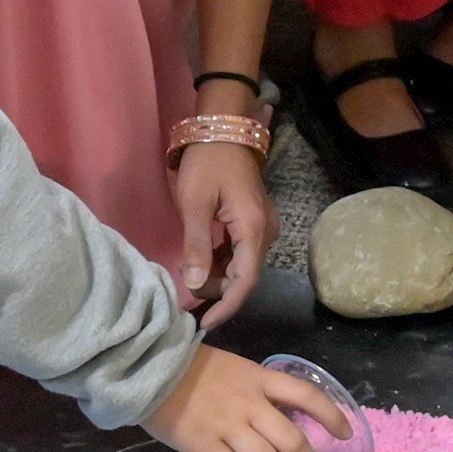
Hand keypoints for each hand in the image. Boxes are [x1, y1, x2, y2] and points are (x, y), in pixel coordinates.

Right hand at [144, 344, 351, 451]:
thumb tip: (277, 423)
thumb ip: (257, 392)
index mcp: (261, 379)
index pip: (307, 395)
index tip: (347, 433)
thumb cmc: (192, 369)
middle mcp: (251, 404)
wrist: (150, 369)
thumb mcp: (235, 369)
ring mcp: (228, 425)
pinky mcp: (205, 444)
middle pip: (293, 441)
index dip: (331, 415)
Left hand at [174, 137, 272, 330]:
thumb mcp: (194, 204)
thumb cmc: (207, 162)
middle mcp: (265, 231)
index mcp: (253, 229)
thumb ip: (196, 245)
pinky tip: (200, 261)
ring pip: (243, 265)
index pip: (246, 280)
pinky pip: (241, 252)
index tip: (206, 323)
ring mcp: (262, 226)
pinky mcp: (254, 221)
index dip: (227, 305)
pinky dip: (222, 262)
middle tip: (186, 294)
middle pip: (245, 276)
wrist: (224, 128)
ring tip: (189, 276)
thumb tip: (195, 285)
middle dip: (218, 291)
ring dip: (218, 277)